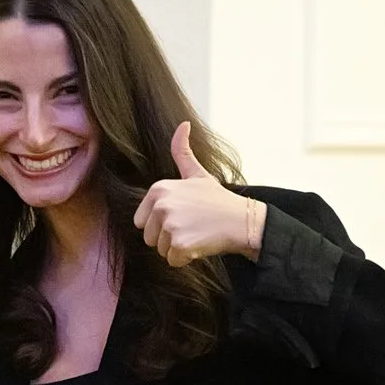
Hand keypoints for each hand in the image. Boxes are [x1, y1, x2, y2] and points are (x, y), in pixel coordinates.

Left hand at [132, 121, 265, 266]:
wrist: (242, 220)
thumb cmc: (218, 200)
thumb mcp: (197, 174)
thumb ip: (182, 151)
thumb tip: (182, 124)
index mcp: (159, 189)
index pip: (142, 221)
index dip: (161, 224)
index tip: (183, 216)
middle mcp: (161, 205)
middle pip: (150, 238)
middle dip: (169, 238)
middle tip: (192, 227)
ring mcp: (170, 225)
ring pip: (161, 250)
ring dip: (178, 248)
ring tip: (198, 234)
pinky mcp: (180, 244)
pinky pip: (173, 261)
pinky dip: (186, 259)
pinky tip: (201, 244)